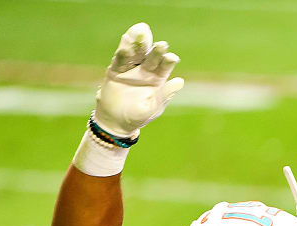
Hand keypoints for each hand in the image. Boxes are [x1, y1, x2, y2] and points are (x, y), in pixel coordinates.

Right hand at [94, 23, 183, 139]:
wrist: (116, 121)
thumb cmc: (139, 115)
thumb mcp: (154, 107)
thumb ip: (165, 94)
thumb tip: (180, 81)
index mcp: (157, 78)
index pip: (164, 66)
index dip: (167, 61)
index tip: (171, 57)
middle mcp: (145, 70)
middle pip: (151, 57)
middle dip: (155, 50)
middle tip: (161, 44)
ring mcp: (130, 69)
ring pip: (135, 54)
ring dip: (138, 44)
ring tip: (141, 32)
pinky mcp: (116, 71)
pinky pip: (120, 61)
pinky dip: (123, 54)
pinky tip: (126, 48)